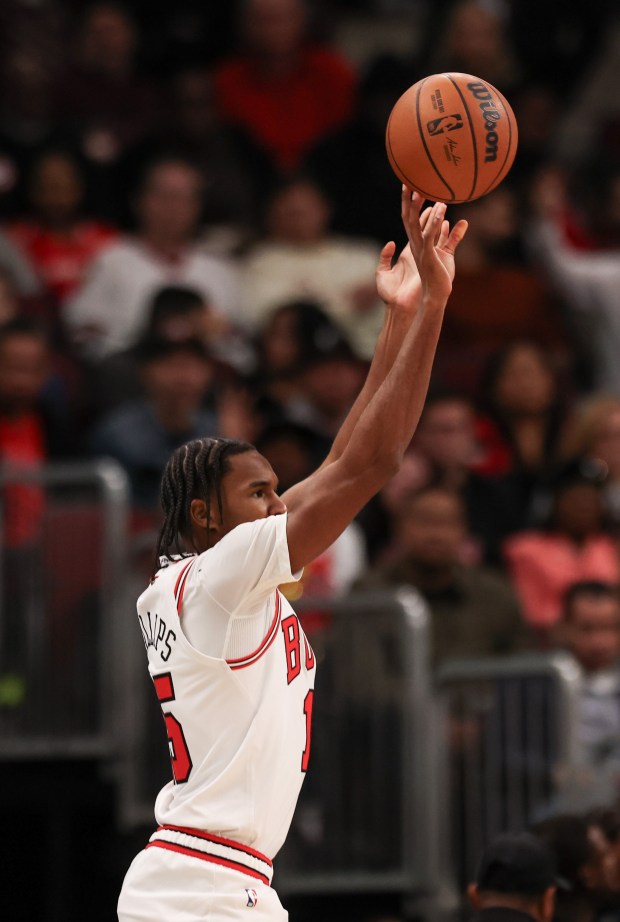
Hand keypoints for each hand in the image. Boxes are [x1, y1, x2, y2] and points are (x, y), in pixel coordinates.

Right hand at [376, 187, 466, 309]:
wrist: (436, 295)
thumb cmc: (440, 276)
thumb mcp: (448, 252)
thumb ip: (453, 236)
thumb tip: (462, 222)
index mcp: (418, 243)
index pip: (410, 218)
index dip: (409, 202)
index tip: (410, 184)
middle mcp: (415, 244)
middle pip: (408, 217)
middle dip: (408, 199)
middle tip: (409, 179)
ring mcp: (420, 249)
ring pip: (416, 224)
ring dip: (419, 206)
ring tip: (423, 188)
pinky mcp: (428, 256)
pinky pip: (429, 236)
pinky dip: (434, 221)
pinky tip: (441, 208)